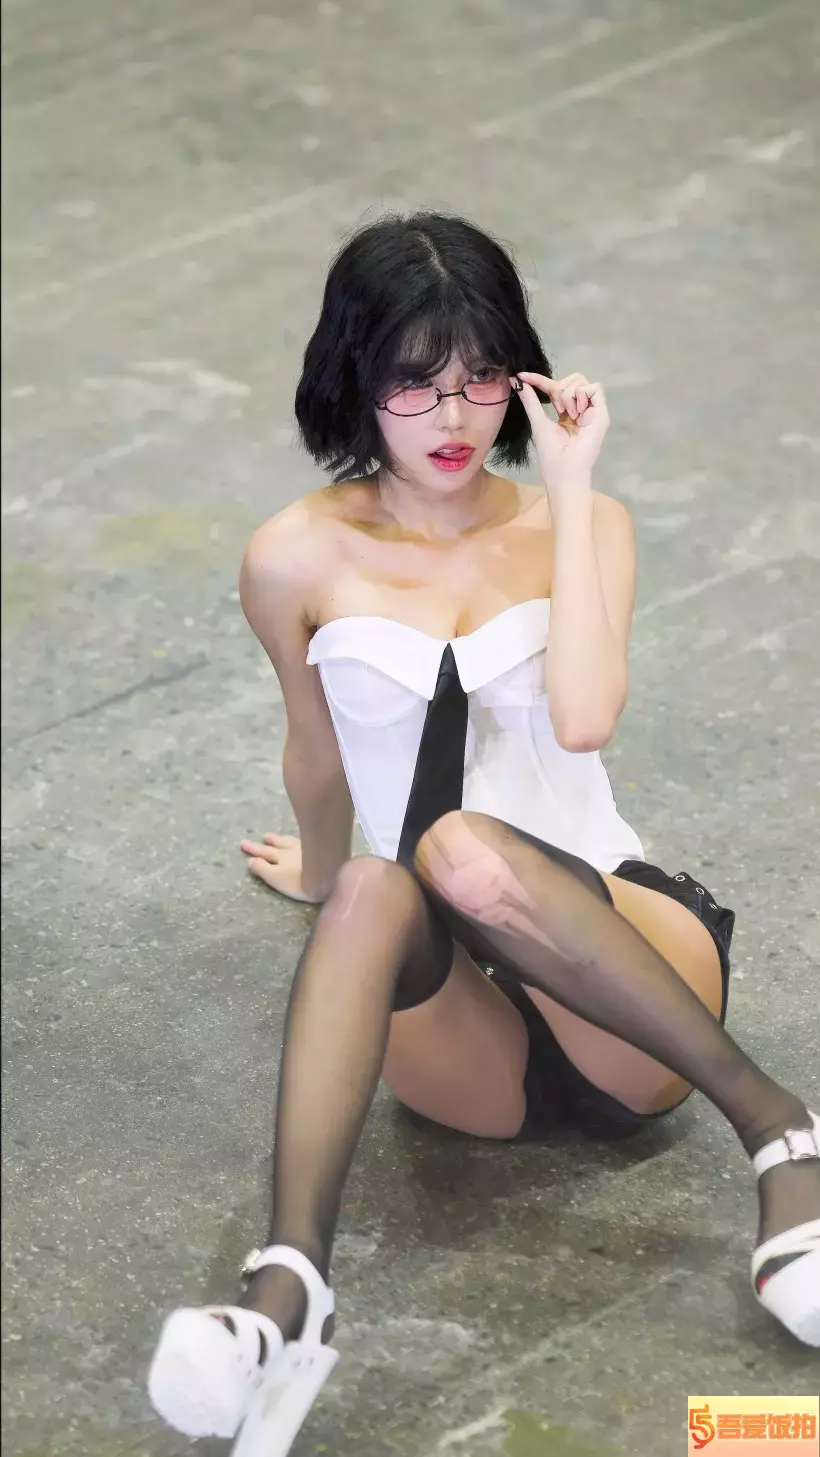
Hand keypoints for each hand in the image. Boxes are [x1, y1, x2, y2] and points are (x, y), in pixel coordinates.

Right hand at [240, 832, 324, 902]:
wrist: (327, 876)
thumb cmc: (299, 881)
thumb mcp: (276, 877)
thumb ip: (262, 869)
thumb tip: (250, 860)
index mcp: (279, 857)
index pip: (263, 853)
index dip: (254, 850)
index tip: (243, 843)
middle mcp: (290, 849)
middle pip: (275, 845)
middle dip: (264, 843)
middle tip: (258, 838)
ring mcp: (304, 847)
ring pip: (288, 840)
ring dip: (279, 839)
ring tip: (272, 836)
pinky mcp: (318, 848)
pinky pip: (303, 839)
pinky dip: (295, 839)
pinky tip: (297, 840)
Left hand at [514, 370, 609, 491]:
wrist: (564, 469)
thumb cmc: (551, 452)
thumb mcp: (538, 421)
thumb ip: (530, 400)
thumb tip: (516, 380)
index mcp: (566, 411)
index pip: (555, 386)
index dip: (540, 379)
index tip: (522, 376)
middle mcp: (580, 408)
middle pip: (573, 378)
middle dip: (559, 389)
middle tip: (557, 410)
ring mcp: (592, 410)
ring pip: (582, 380)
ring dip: (569, 395)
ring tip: (569, 415)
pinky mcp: (602, 413)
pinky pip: (595, 387)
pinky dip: (582, 396)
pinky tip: (577, 413)